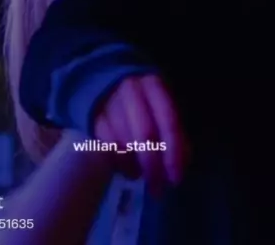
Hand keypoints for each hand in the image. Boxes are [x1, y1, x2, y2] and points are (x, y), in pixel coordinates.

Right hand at [94, 74, 190, 194]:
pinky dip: (117, 163)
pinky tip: (124, 169)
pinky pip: (106, 147)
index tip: (175, 179)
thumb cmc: (143, 104)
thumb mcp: (162, 112)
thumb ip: (175, 136)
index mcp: (154, 86)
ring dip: (134, 167)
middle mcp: (131, 90)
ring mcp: (109, 102)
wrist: (107, 88)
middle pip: (145, 133)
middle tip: (157, 189)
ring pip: (124, 142)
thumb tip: (181, 164)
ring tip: (140, 176)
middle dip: (153, 166)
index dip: (174, 152)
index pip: (169, 120)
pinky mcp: (93, 116)